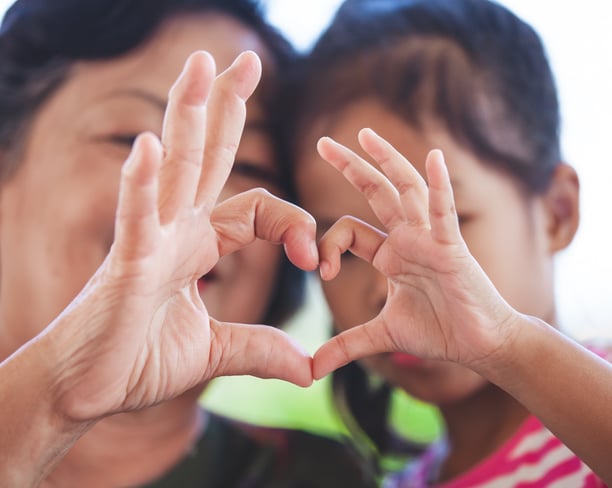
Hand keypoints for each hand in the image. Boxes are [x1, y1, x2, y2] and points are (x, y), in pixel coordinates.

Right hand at [49, 51, 317, 421]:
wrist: (86, 389)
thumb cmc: (138, 361)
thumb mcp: (215, 353)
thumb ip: (260, 349)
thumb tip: (308, 369)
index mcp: (199, 245)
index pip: (258, 210)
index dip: (294, 224)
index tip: (314, 258)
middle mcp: (175, 231)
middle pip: (206, 158)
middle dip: (225, 107)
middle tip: (244, 58)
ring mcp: (149, 242)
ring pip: (174, 170)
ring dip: (186, 116)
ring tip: (199, 63)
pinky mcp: (125, 265)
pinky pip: (136, 218)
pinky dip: (141, 183)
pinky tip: (150, 146)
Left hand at [313, 128, 517, 378]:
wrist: (479, 344)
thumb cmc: (438, 332)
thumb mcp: (382, 335)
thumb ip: (346, 345)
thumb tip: (310, 370)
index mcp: (389, 254)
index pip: (350, 231)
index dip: (327, 244)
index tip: (319, 271)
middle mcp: (407, 239)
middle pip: (376, 193)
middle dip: (351, 167)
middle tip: (323, 142)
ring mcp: (430, 239)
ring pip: (406, 191)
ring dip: (387, 162)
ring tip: (366, 135)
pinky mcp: (452, 248)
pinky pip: (444, 212)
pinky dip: (439, 186)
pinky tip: (433, 157)